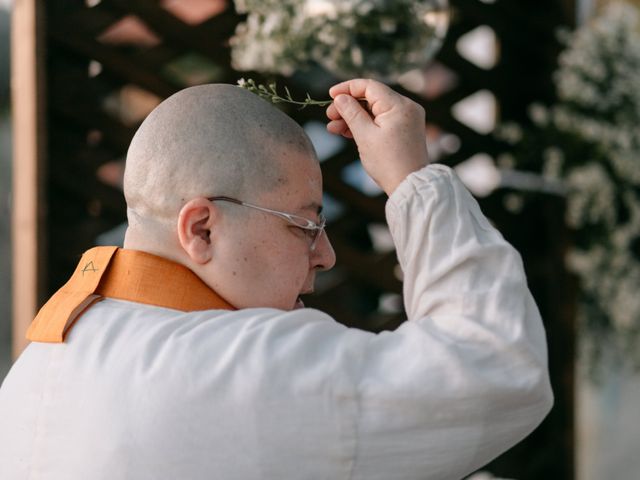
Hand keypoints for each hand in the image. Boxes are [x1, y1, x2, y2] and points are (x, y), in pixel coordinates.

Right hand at [326, 79, 428, 195]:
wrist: (409, 186)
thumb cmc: (388, 163)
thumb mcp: (365, 136)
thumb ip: (351, 113)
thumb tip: (340, 97)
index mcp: (399, 105)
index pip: (369, 86)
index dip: (347, 88)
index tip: (330, 95)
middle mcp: (406, 107)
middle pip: (371, 98)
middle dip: (348, 106)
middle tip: (329, 116)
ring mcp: (406, 119)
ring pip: (374, 111)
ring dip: (354, 117)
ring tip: (333, 127)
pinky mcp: (404, 130)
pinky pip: (381, 121)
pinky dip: (365, 125)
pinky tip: (346, 131)